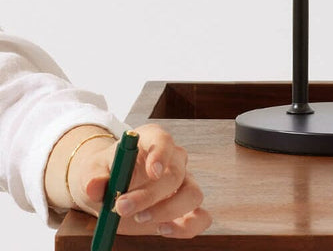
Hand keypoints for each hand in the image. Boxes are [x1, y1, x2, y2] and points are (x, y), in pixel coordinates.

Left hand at [73, 124, 211, 238]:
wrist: (110, 188)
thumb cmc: (106, 173)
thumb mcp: (93, 172)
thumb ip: (94, 178)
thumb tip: (95, 187)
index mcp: (153, 140)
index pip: (164, 141)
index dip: (162, 155)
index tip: (154, 172)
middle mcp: (174, 159)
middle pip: (175, 174)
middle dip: (149, 195)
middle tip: (121, 207)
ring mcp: (183, 182)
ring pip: (192, 194)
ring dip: (168, 211)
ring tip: (140, 219)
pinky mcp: (186, 207)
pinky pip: (200, 217)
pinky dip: (187, 227)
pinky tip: (164, 230)